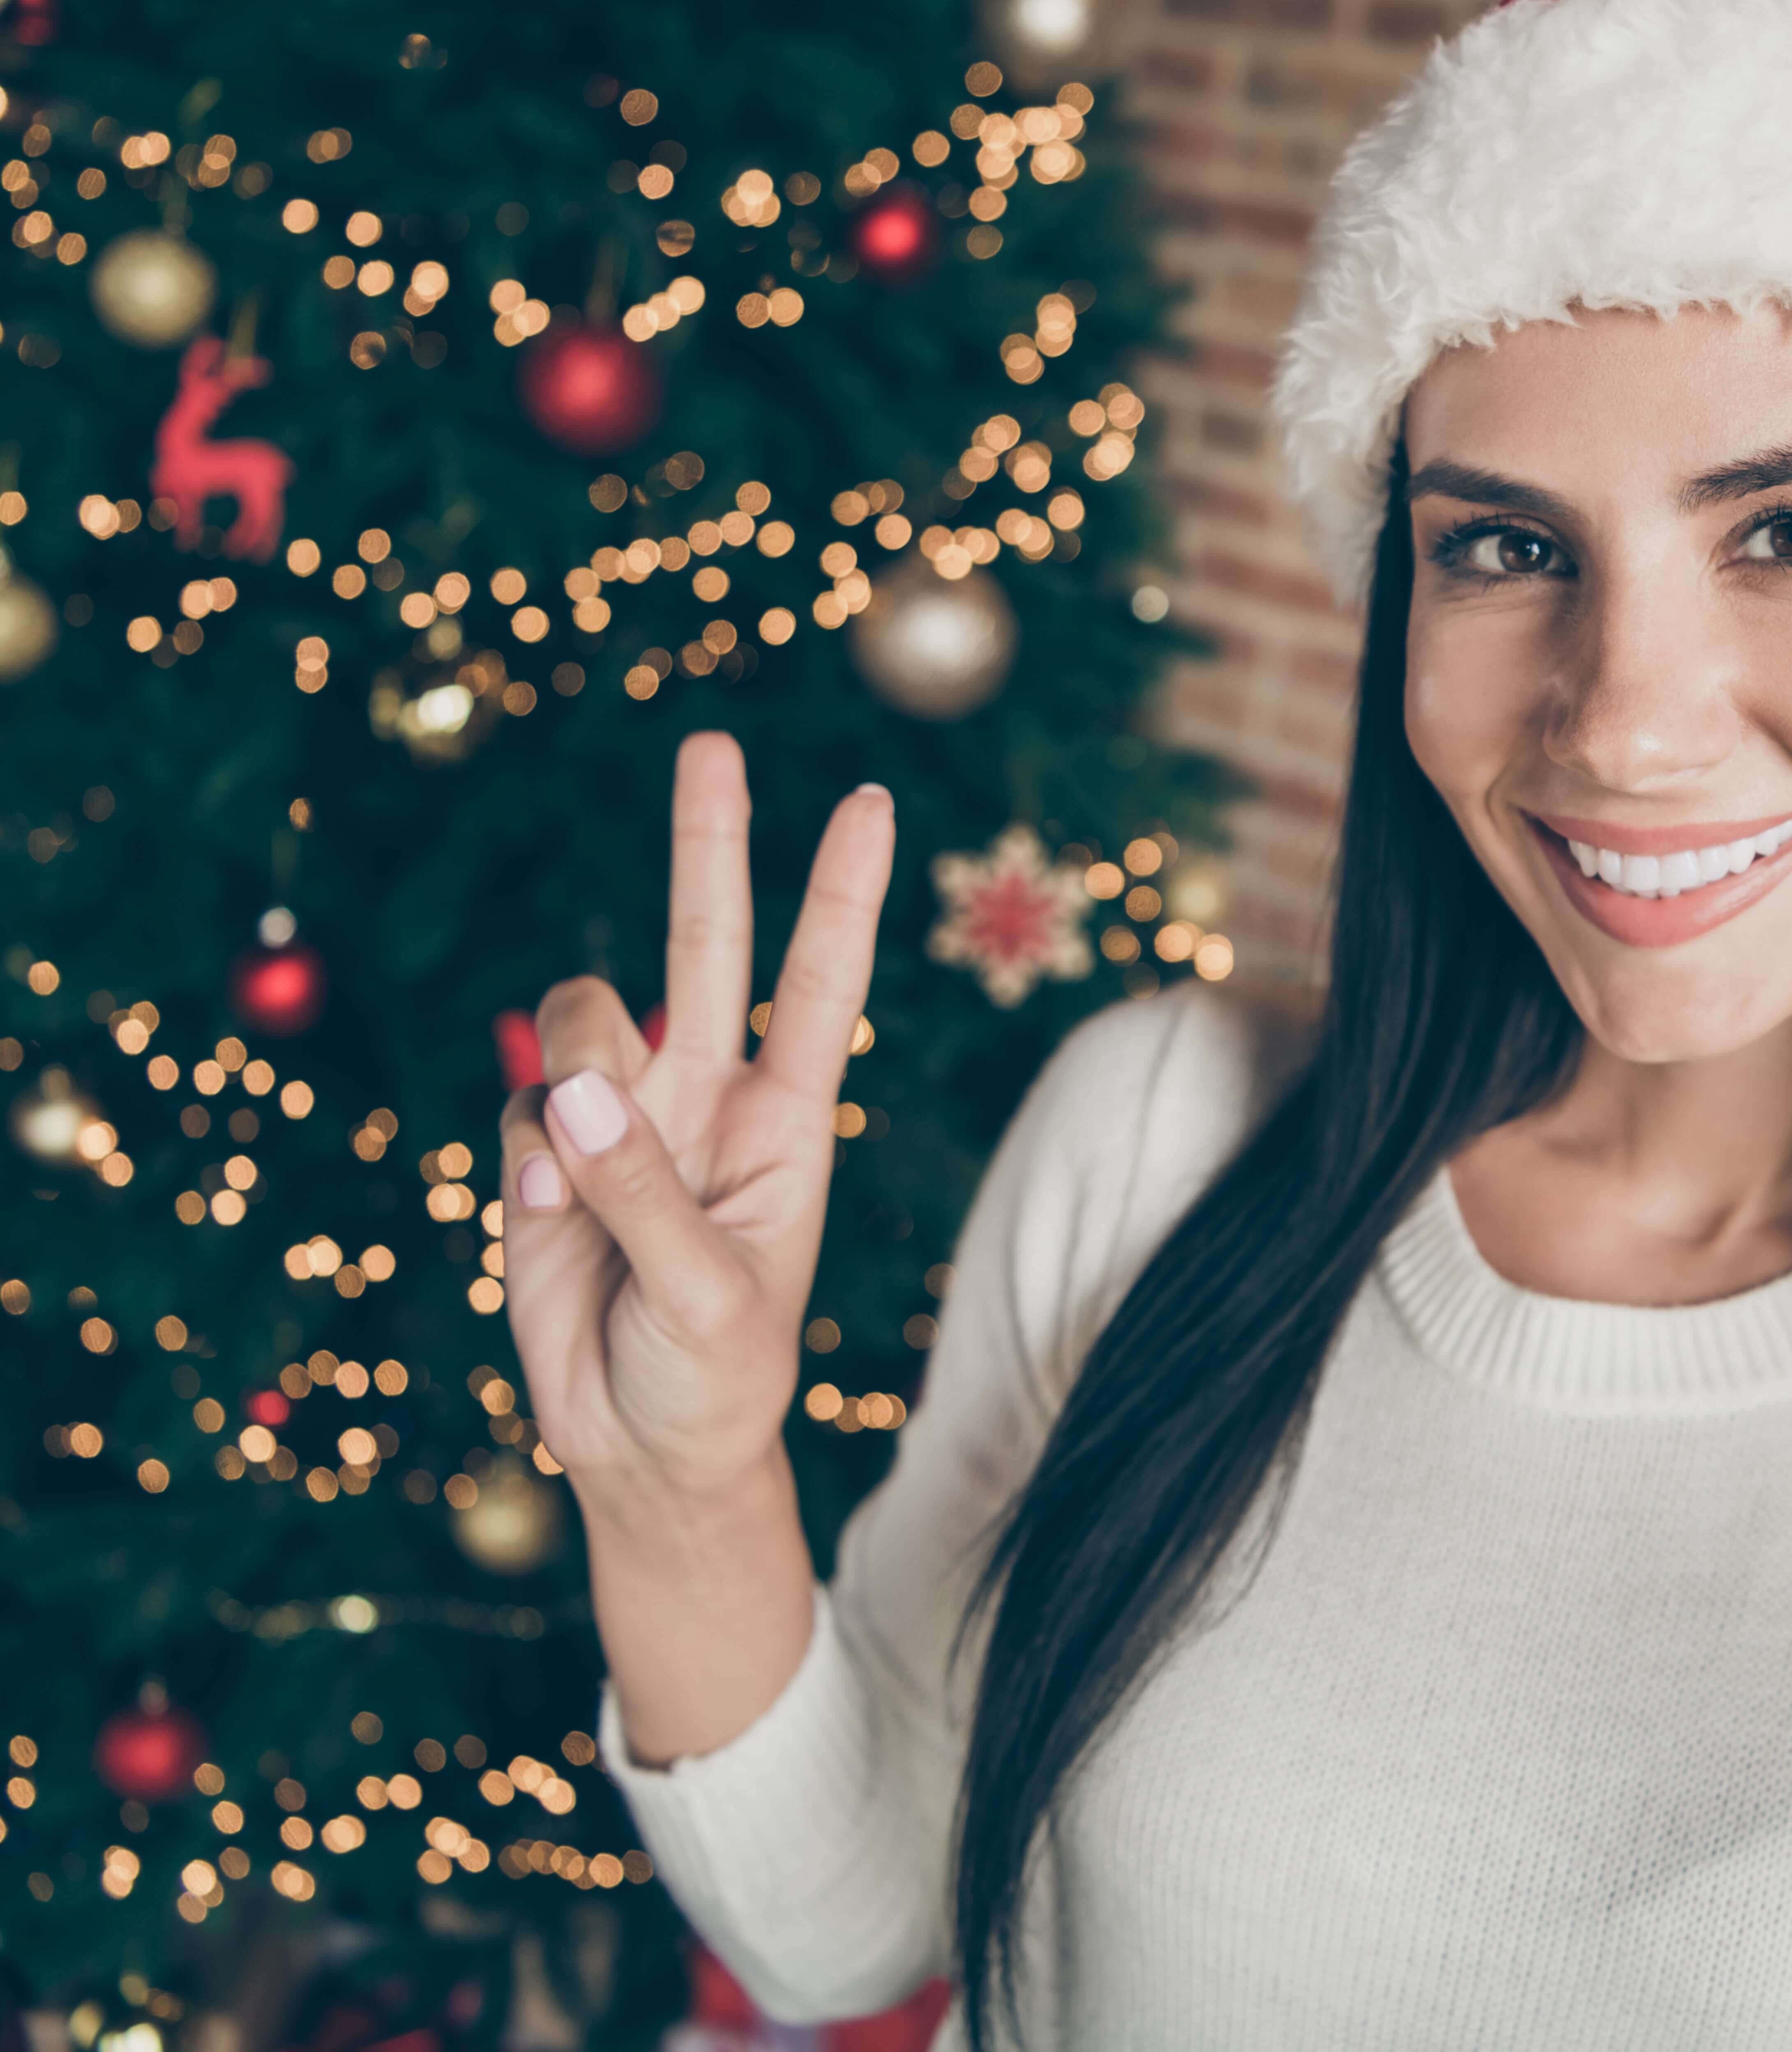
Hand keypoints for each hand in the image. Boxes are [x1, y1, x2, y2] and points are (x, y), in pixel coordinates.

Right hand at [496, 730, 895, 1510]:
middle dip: (706, 846)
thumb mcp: (708, 1298)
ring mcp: (623, 1118)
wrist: (645, 1446)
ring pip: (585, 1018)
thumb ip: (646, 1197)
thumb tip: (581, 1096)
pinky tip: (547, 1218)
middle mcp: (707, 1097)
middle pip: (706, 944)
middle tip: (710, 744)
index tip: (868, 801)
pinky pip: (523, 1107)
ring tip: (580, 1172)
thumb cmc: (712, 1376)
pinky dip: (530, 1159)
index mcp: (785, 1119)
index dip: (840, 893)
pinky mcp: (548, 1153)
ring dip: (576, 1068)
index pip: (821, 984)